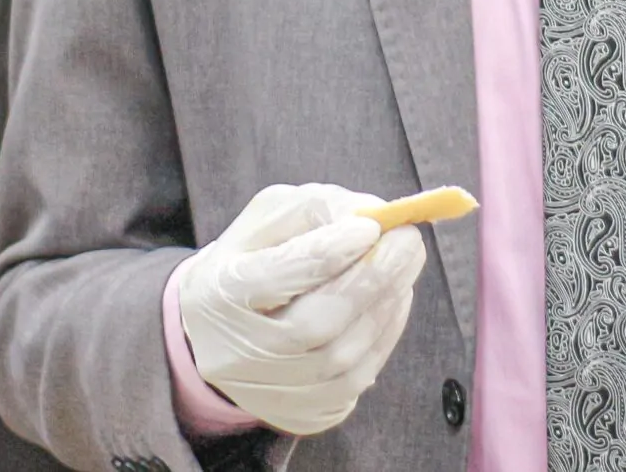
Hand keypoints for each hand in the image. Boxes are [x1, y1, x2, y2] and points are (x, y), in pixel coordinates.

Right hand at [175, 183, 427, 435]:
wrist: (217, 332)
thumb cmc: (251, 260)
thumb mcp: (269, 219)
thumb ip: (318, 210)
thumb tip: (375, 218)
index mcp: (219, 294)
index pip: (277, 276)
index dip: (329, 251)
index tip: (372, 226)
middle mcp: (238, 354)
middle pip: (314, 326)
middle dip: (372, 280)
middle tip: (409, 241)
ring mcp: (269, 393)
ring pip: (343, 358)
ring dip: (386, 307)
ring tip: (405, 266)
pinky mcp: (301, 415)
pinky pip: (357, 380)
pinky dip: (385, 337)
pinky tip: (392, 302)